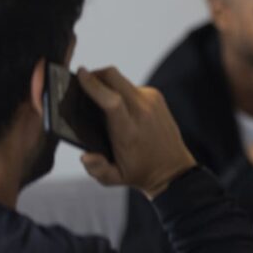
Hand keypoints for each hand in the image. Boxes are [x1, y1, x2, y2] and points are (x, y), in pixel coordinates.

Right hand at [77, 66, 195, 198]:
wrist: (172, 167)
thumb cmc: (139, 172)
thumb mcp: (113, 178)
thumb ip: (96, 169)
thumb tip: (85, 156)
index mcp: (128, 131)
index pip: (111, 101)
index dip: (94, 85)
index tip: (80, 73)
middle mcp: (142, 112)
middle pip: (115, 78)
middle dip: (96, 74)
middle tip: (82, 79)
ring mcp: (152, 101)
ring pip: (122, 80)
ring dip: (107, 83)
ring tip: (97, 97)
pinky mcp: (156, 96)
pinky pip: (131, 86)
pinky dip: (119, 90)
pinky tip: (116, 104)